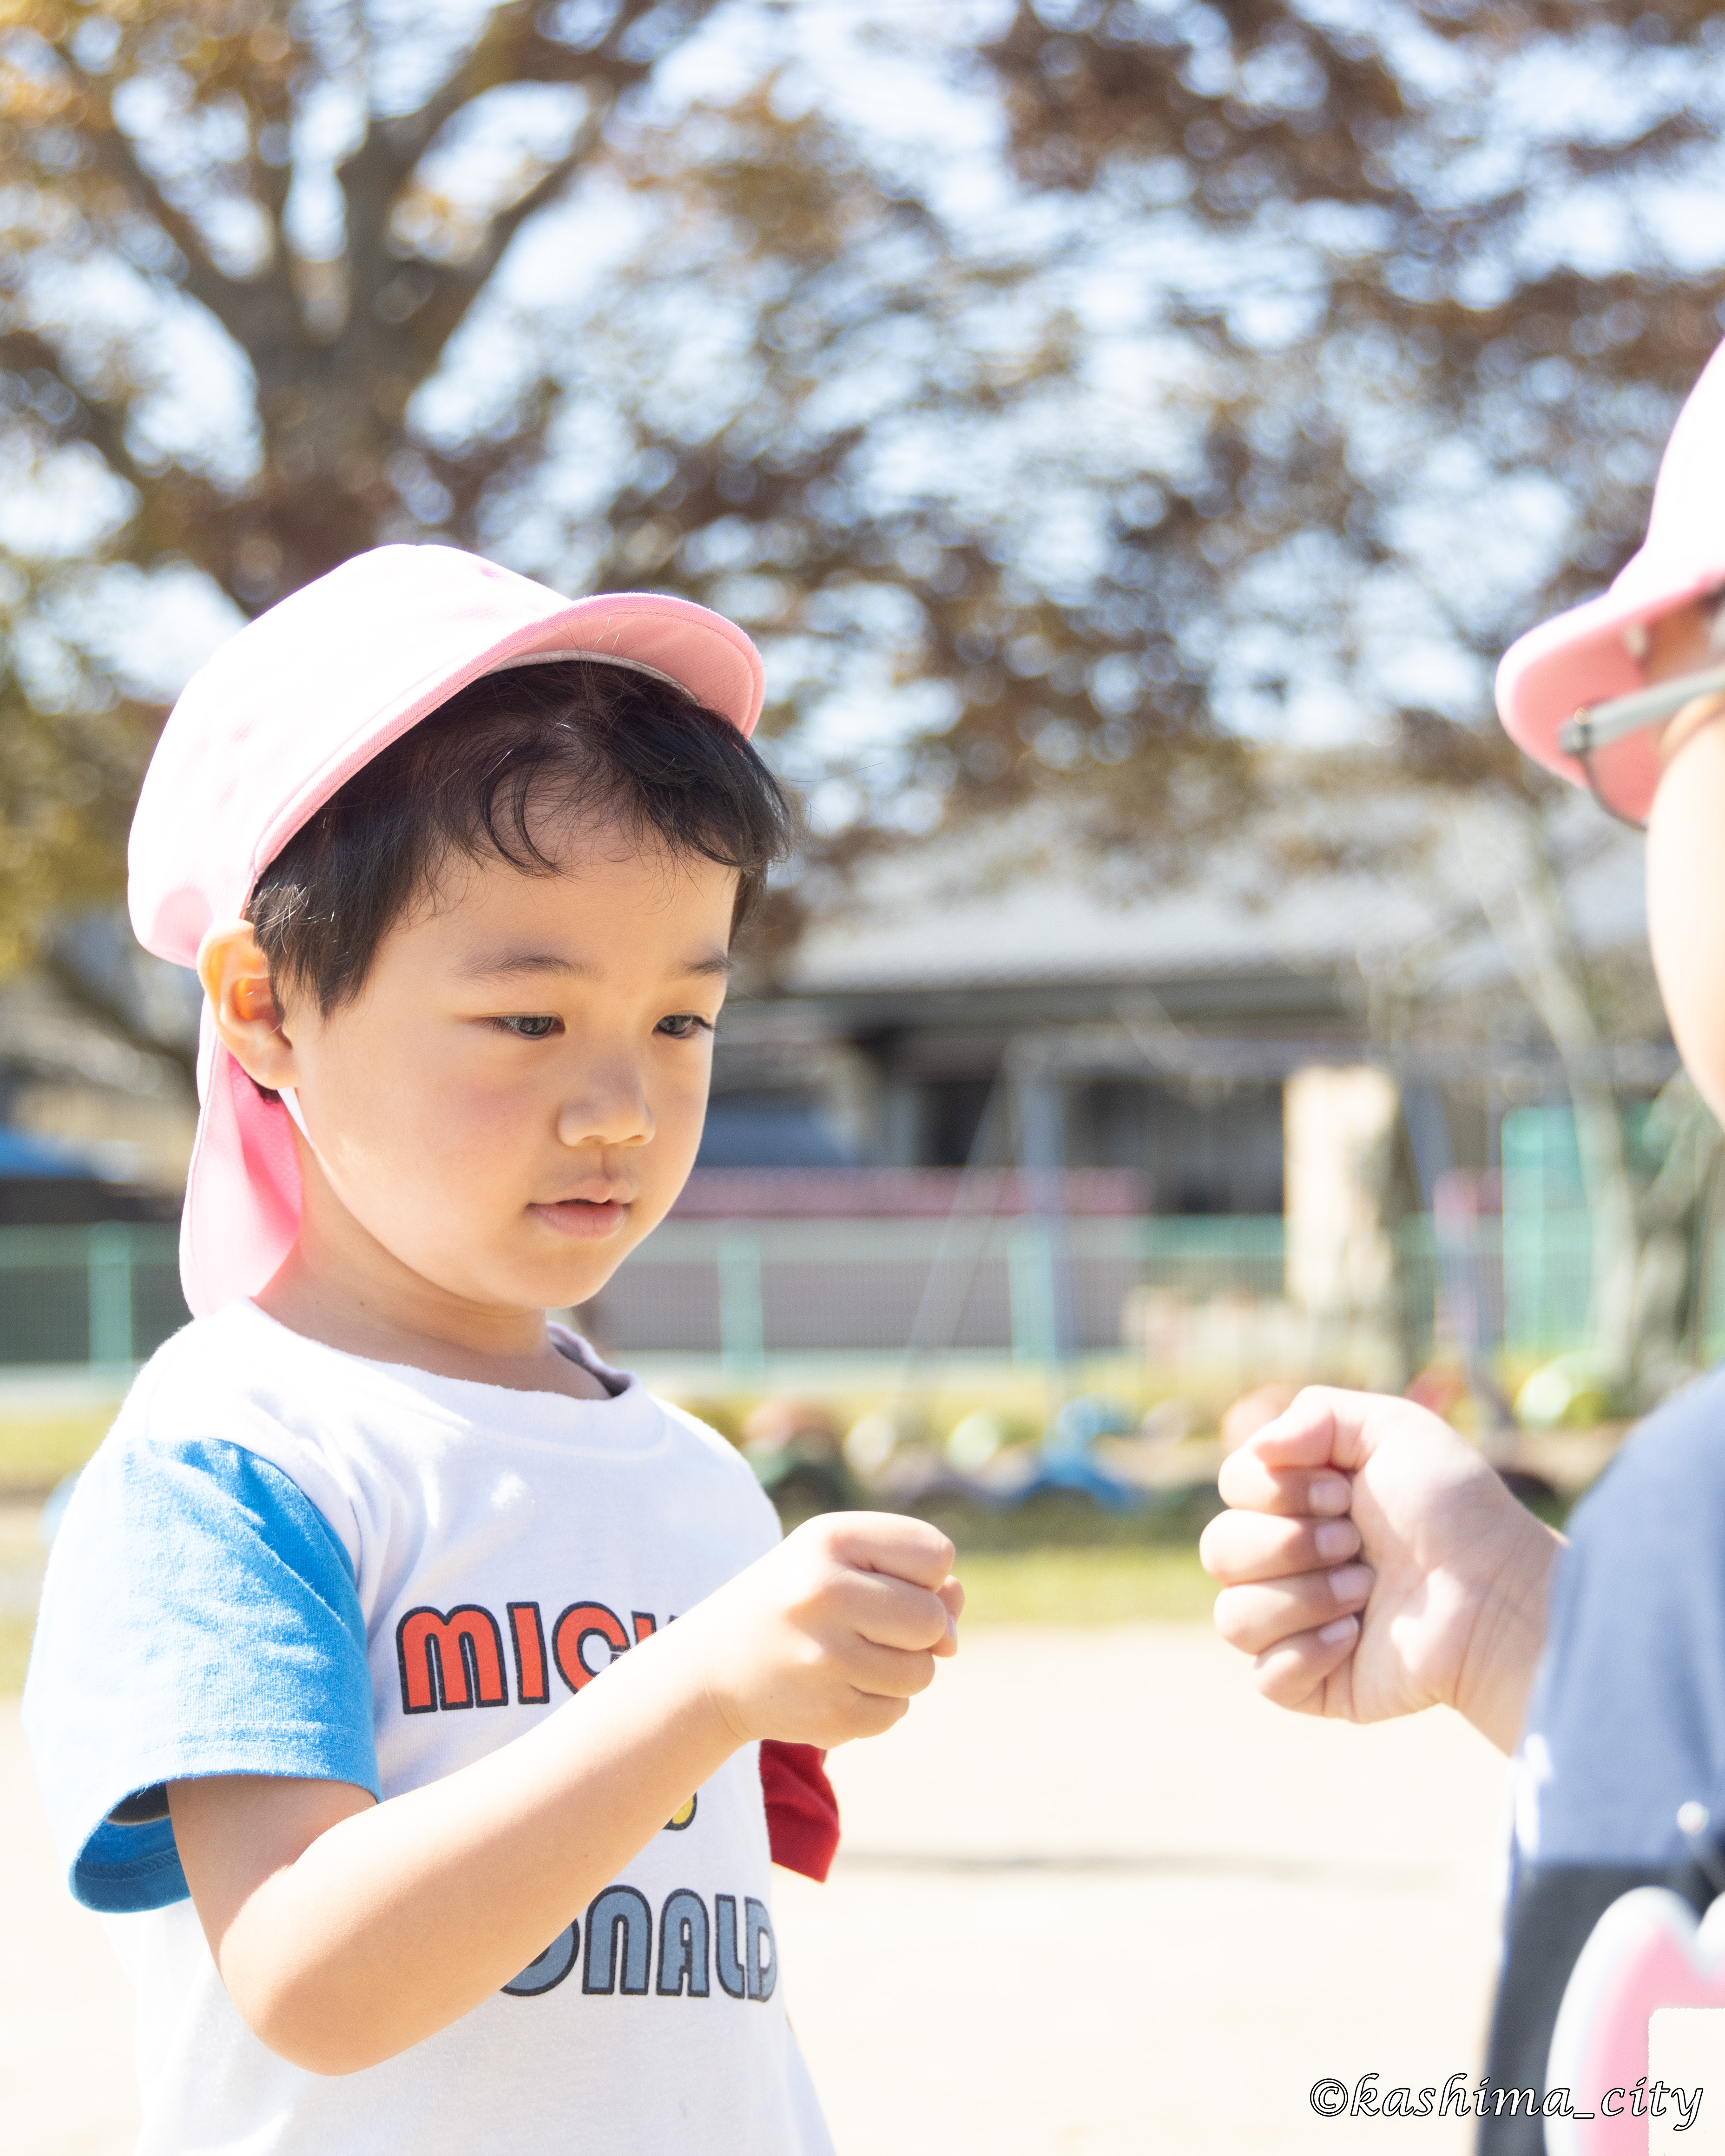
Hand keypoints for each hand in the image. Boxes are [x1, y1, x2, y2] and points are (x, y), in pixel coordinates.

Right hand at [683, 1512, 961, 1749]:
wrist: (714, 1665)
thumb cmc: (798, 1600)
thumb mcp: (846, 1563)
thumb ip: (915, 1579)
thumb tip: (952, 1638)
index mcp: (831, 1538)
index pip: (936, 1555)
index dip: (925, 1575)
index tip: (885, 1581)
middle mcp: (824, 1592)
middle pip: (932, 1619)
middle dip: (919, 1629)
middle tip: (872, 1627)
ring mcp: (825, 1657)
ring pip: (922, 1672)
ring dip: (901, 1669)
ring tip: (850, 1656)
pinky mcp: (829, 1712)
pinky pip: (896, 1711)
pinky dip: (878, 1703)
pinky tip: (836, 1686)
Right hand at [1198, 1387, 1561, 1751]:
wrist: (1498, 1594)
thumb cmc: (1456, 1509)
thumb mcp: (1395, 1429)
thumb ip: (1315, 1413)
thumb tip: (1257, 1450)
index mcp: (1298, 1501)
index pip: (1233, 1485)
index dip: (1278, 1490)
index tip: (1343, 1493)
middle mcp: (1288, 1561)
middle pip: (1219, 1550)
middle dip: (1291, 1544)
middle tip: (1357, 1543)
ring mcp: (1296, 1624)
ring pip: (1233, 1616)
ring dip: (1305, 1597)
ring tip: (1367, 1591)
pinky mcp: (1314, 1683)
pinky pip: (1264, 1676)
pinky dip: (1306, 1654)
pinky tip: (1355, 1639)